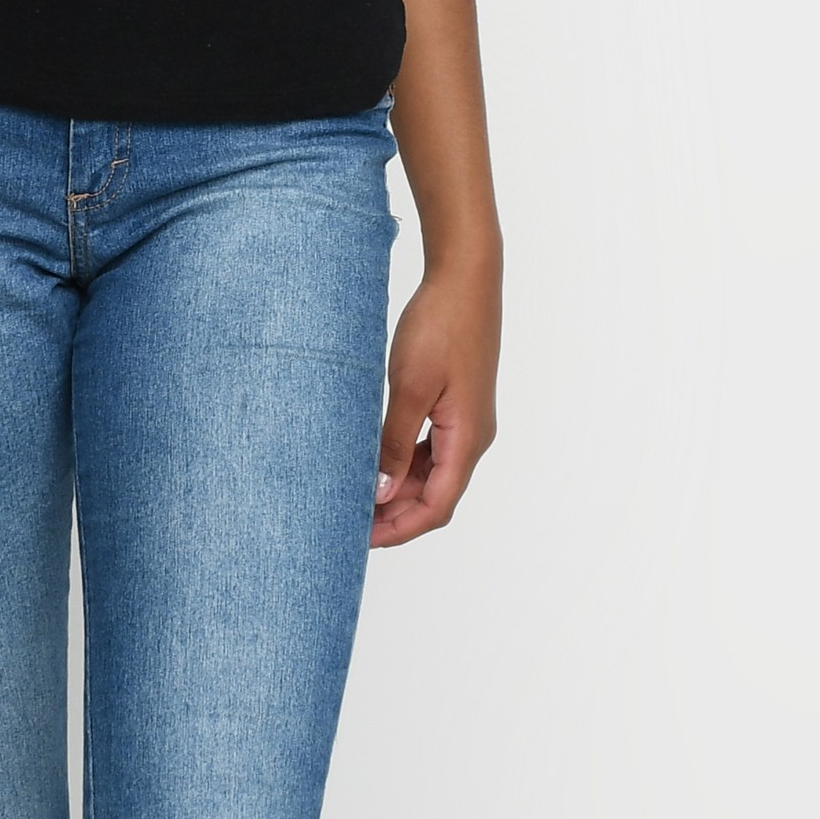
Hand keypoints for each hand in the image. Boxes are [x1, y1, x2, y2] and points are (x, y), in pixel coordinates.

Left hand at [372, 256, 497, 546]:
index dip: (399, 530)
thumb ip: (394, 444)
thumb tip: (380, 493)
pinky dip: (402, 464)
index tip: (359, 540)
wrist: (465, 278)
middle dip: (393, 516)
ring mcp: (466, 422)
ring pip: (431, 475)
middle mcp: (473, 437)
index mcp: (467, 439)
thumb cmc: (440, 325)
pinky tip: (373, 462)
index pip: (436, 507)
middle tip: (346, 522)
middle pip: (435, 497)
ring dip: (396, 491)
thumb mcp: (409, 388)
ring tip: (354, 497)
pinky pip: (430, 450)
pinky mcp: (456, 406)